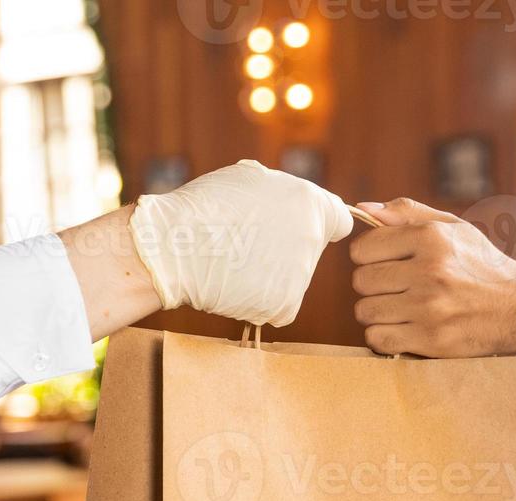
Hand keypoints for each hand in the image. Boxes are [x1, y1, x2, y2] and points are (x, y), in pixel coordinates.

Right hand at [129, 160, 352, 326]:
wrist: (176, 245)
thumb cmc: (206, 207)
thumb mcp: (251, 178)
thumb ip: (284, 192)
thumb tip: (295, 201)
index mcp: (310, 203)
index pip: (339, 221)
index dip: (321, 225)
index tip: (300, 231)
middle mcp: (312, 238)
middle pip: (311, 252)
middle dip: (287, 250)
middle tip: (250, 246)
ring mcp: (301, 275)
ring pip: (293, 280)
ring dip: (271, 276)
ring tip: (235, 263)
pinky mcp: (285, 305)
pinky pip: (280, 306)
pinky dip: (262, 301)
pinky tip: (238, 286)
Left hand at [350, 198, 515, 356]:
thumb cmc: (481, 265)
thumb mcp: (453, 228)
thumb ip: (407, 214)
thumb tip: (363, 209)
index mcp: (431, 238)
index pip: (363, 248)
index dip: (368, 256)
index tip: (384, 262)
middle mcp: (429, 271)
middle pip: (361, 281)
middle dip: (373, 285)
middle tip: (395, 288)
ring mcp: (429, 307)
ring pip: (365, 311)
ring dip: (377, 312)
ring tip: (400, 308)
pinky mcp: (430, 339)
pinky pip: (377, 339)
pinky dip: (383, 336)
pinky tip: (402, 328)